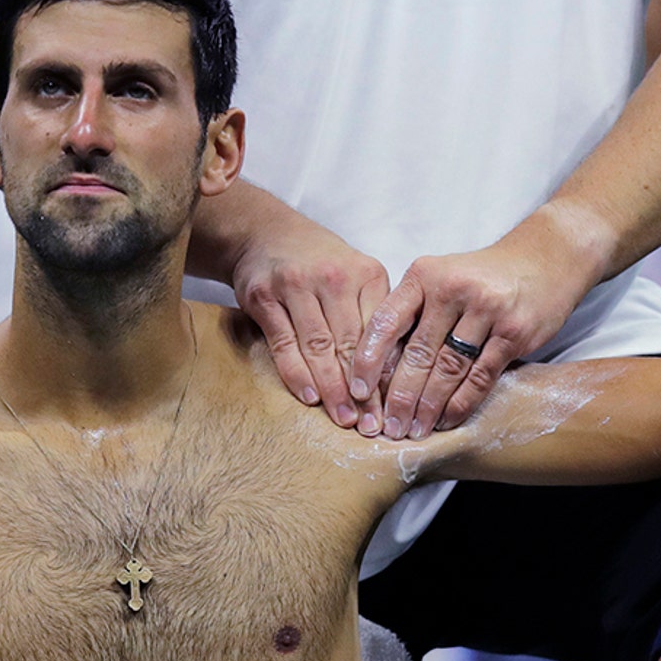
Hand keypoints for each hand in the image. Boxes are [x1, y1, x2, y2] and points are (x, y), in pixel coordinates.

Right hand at [232, 217, 390, 429]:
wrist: (268, 235)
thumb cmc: (322, 266)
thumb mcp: (358, 278)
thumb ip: (375, 317)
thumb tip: (395, 376)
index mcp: (367, 274)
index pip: (381, 332)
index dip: (386, 373)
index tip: (392, 407)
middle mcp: (333, 276)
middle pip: (351, 343)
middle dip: (362, 390)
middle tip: (370, 425)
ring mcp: (295, 285)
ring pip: (318, 347)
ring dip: (332, 388)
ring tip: (343, 419)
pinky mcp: (264, 297)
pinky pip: (284, 344)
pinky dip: (297, 373)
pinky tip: (310, 397)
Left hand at [353, 203, 606, 438]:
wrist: (547, 257)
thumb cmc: (482, 276)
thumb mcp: (440, 279)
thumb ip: (412, 314)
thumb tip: (377, 371)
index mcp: (424, 275)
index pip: (386, 322)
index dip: (368, 361)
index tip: (358, 393)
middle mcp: (452, 289)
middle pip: (417, 353)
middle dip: (399, 396)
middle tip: (387, 427)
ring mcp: (486, 309)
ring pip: (447, 370)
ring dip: (428, 406)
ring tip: (413, 430)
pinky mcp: (513, 332)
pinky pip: (480, 377)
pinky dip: (460, 404)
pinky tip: (446, 420)